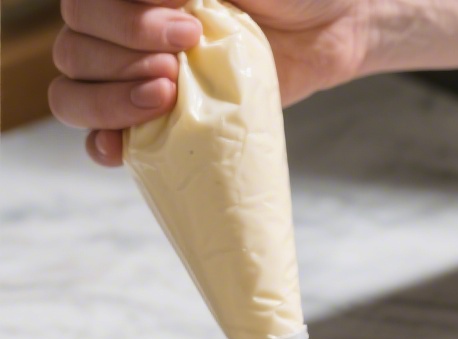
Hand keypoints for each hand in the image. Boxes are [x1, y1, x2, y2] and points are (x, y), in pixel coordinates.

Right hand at [50, 0, 370, 166]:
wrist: (328, 27)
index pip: (85, 6)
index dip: (126, 21)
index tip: (187, 27)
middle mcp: (122, 28)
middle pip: (75, 49)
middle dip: (122, 60)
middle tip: (177, 68)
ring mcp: (135, 75)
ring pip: (74, 91)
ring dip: (110, 101)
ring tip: (165, 100)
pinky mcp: (155, 119)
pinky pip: (101, 136)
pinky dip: (102, 144)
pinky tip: (119, 150)